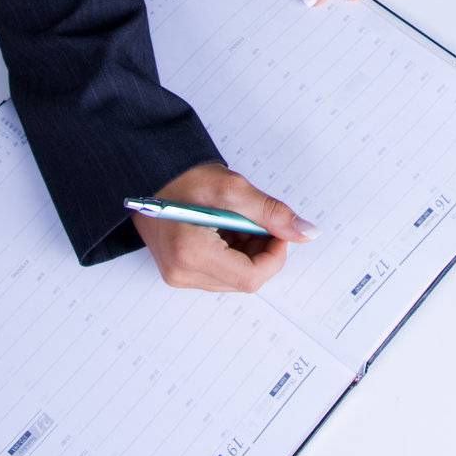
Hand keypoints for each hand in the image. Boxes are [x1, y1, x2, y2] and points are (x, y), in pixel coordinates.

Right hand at [130, 161, 317, 291]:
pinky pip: (220, 273)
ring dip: (248, 252)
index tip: (278, 229)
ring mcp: (178, 276)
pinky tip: (225, 228)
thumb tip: (306, 233)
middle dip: (261, 251)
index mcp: (191, 254)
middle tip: (257, 219)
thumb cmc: (183, 177)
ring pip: (234, 278)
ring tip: (236, 220)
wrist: (149, 175)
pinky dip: (233, 252)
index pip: (251, 277)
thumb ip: (271, 214)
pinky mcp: (180, 273)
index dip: (274, 255)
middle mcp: (182, 274)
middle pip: (244, 280)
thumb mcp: (232, 189)